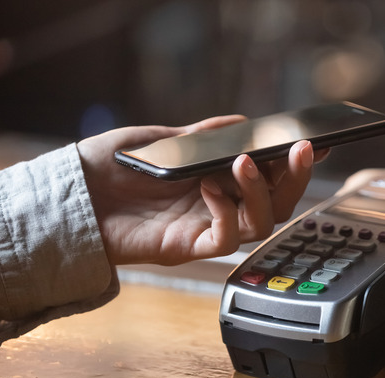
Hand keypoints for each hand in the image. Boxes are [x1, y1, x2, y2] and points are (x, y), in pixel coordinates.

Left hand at [77, 116, 326, 264]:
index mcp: (217, 181)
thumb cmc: (108, 170)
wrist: (69, 198)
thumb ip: (200, 136)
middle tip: (301, 150)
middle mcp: (218, 208)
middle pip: (278, 203)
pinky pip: (226, 240)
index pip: (269, 176)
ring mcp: (205, 229)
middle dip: (296, 178)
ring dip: (262, 192)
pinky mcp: (188, 247)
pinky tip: (209, 186)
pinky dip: (226, 211)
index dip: (295, 163)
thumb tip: (241, 123)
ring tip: (245, 163)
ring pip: (262, 223)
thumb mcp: (159, 140)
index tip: (315, 143)